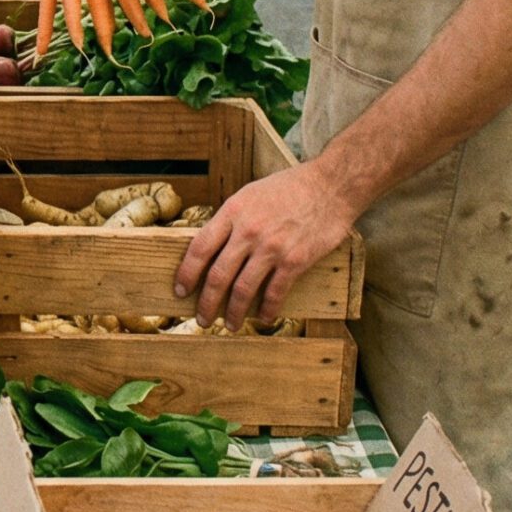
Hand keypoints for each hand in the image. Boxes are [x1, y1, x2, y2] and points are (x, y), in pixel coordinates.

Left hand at [174, 159, 353, 330]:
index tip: (181, 290)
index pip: (200, 248)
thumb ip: (231, 220)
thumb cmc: (289, 187)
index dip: (187, 273)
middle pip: (218, 275)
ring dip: (234, 313)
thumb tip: (212, 247)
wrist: (330, 186)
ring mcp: (272, 247)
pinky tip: (263, 318)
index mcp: (233, 212)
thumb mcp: (250, 194)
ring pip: (243, 289)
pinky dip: (267, 310)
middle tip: (202, 319)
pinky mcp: (295, 260)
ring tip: (230, 325)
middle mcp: (248, 231)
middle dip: (206, 303)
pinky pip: (275, 293)